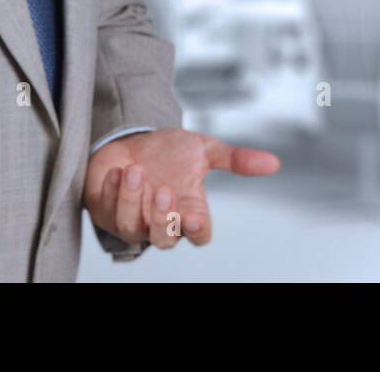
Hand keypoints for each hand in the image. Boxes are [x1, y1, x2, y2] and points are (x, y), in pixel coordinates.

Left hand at [84, 128, 279, 249]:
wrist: (131, 138)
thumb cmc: (168, 152)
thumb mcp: (203, 149)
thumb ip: (235, 159)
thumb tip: (274, 163)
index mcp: (188, 212)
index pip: (198, 235)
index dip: (196, 230)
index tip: (193, 215)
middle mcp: (160, 222)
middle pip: (164, 242)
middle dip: (161, 218)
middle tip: (162, 189)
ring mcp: (132, 220)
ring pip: (131, 228)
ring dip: (133, 200)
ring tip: (136, 171)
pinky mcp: (106, 211)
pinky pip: (106, 210)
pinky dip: (111, 190)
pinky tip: (117, 170)